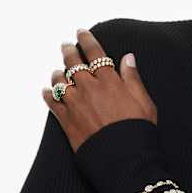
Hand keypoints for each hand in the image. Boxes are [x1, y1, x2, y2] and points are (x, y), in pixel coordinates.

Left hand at [42, 28, 157, 152]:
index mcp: (110, 81)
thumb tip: (128, 58)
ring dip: (58, 73)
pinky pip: (52, 103)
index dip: (87, 40)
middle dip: (69, 51)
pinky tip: (47, 91)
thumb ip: (133, 78)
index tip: (82, 33)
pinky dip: (49, 95)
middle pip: (73, 63)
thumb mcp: (144, 102)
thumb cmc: (138, 131)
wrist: (124, 159)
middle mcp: (90, 89)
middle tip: (66, 45)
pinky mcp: (67, 121)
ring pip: (60, 81)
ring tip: (58, 71)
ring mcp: (76, 105)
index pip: (95, 53)